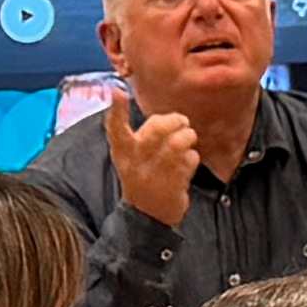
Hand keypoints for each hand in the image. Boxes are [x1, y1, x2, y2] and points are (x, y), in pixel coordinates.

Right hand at [111, 105, 204, 227]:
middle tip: (182, 122)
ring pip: (177, 142)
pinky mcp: (172, 184)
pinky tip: (187, 163)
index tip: (117, 91)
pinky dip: (192, 157)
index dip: (116, 109)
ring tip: (188, 139)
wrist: (147, 216)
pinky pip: (189, 160)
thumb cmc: (141, 177)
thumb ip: (139, 136)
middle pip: (157, 128)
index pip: (115, 128)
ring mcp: (155, 173)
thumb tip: (163, 116)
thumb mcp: (131, 158)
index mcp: (123, 152)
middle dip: (175, 120)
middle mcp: (136, 161)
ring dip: (188, 137)